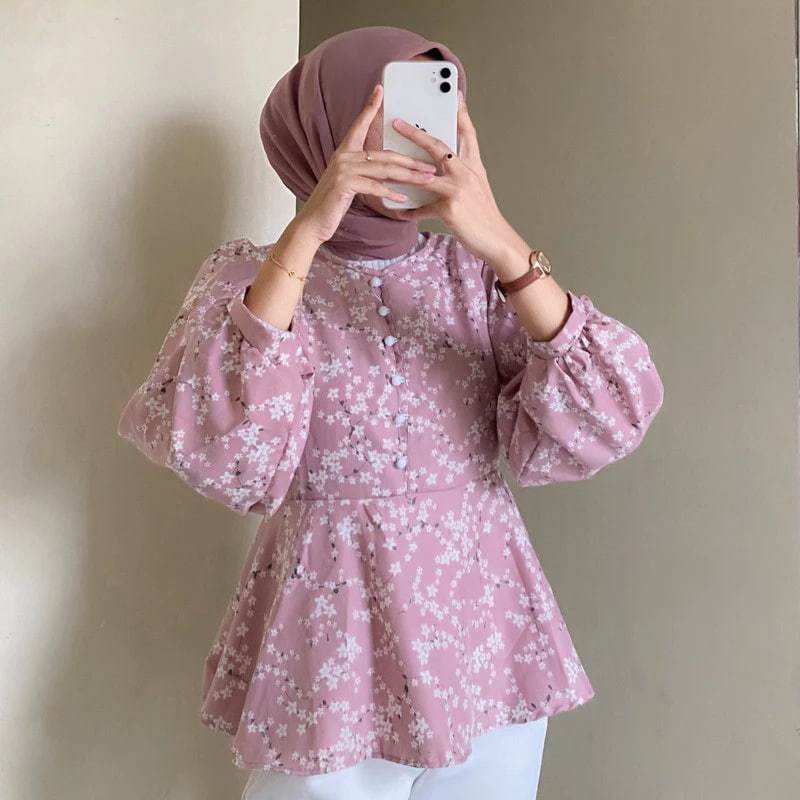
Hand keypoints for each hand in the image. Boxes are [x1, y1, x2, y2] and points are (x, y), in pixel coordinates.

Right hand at [295, 83, 437, 244]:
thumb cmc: (333, 204)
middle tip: (431, 165)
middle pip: (385, 154)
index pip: (360, 125)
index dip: (370, 108)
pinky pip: (374, 186)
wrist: (313, 222)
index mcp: (345, 152)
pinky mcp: (344, 184)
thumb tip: (388, 171)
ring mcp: (343, 170)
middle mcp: (344, 157)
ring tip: (426, 179)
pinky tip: (403, 197)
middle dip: (411, 160)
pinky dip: (390, 192)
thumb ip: (365, 173)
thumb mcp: (350, 183)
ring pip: (384, 169)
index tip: (380, 90)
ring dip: (408, 175)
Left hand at [388, 90, 521, 267]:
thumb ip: (462, 173)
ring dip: (401, 169)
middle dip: (416, 133)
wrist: (496, 239)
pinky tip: (399, 211)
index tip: (454, 94)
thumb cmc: (484, 215)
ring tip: (385, 164)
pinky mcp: (449, 207)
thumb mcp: (478, 188)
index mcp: (474, 165)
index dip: (461, 113)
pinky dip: (410, 210)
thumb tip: (442, 166)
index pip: (467, 133)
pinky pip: (423, 207)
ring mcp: (458, 189)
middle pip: (438, 146)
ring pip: (423, 174)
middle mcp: (466, 172)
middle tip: (398, 122)